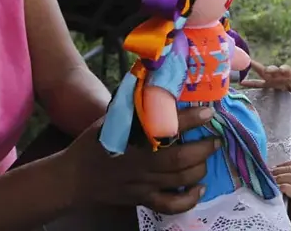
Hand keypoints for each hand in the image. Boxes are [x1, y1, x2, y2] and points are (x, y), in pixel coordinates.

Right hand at [62, 107, 217, 214]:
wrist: (74, 176)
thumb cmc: (95, 142)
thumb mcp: (112, 118)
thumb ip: (136, 106)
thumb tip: (159, 85)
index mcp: (133, 137)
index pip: (167, 127)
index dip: (192, 119)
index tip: (209, 112)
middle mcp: (141, 161)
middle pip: (180, 158)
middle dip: (204, 148)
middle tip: (216, 138)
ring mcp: (143, 184)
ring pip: (181, 179)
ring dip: (200, 168)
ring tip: (208, 156)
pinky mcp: (142, 200)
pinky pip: (171, 205)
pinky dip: (189, 199)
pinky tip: (199, 188)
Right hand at [241, 61, 290, 105]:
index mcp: (289, 73)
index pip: (286, 69)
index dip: (283, 69)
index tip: (282, 70)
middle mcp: (278, 73)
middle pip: (273, 69)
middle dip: (270, 69)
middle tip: (268, 70)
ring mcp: (271, 78)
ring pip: (262, 72)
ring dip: (255, 69)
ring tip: (245, 66)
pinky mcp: (266, 84)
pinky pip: (256, 83)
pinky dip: (249, 83)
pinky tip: (241, 83)